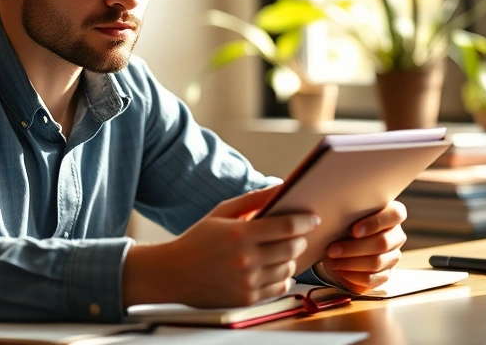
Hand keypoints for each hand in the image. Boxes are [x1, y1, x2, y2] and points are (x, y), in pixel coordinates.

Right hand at [122, 185, 318, 308]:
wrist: (173, 273)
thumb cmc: (198, 239)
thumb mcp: (221, 212)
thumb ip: (252, 199)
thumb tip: (280, 187)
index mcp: (239, 234)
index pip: (286, 226)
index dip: (305, 221)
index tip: (313, 218)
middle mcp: (245, 259)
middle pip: (292, 248)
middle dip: (300, 239)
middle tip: (298, 235)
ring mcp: (247, 281)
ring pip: (288, 269)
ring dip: (291, 258)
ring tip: (283, 251)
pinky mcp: (247, 298)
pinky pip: (279, 287)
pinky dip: (283, 277)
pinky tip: (274, 268)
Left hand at [318, 200, 407, 292]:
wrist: (339, 245)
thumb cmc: (343, 224)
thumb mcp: (344, 215)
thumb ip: (342, 210)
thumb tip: (323, 215)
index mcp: (392, 215)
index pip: (396, 214)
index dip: (375, 223)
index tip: (353, 230)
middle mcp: (396, 235)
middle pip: (383, 242)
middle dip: (354, 248)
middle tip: (332, 250)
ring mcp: (393, 256)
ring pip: (377, 262)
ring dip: (351, 263)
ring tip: (332, 261)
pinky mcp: (385, 274)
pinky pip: (373, 278)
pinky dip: (354, 276)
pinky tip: (341, 270)